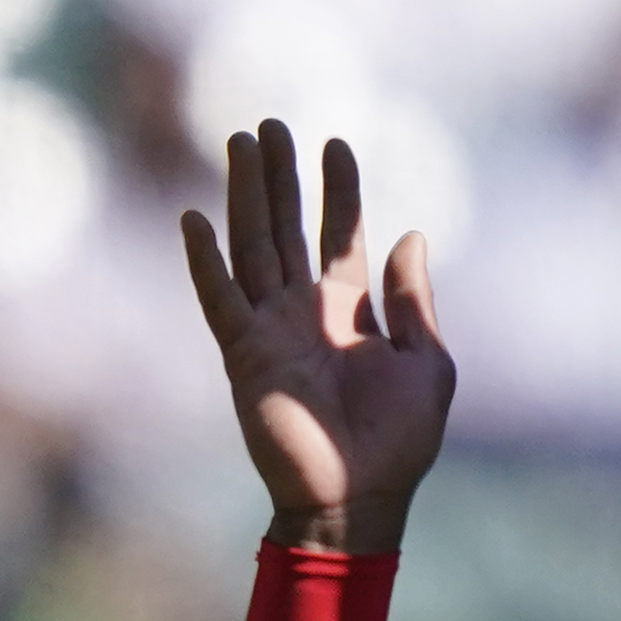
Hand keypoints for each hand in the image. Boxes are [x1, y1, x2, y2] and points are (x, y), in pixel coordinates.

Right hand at [180, 123, 452, 552]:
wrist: (360, 498)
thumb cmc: (400, 441)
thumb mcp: (427, 362)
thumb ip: (414, 300)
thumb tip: (412, 235)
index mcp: (349, 311)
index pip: (339, 236)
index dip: (339, 191)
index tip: (337, 143)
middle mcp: (303, 312)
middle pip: (287, 228)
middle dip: (281, 176)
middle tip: (272, 122)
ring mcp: (270, 331)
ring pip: (253, 247)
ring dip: (245, 195)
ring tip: (240, 142)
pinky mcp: (243, 356)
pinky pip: (219, 299)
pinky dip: (204, 260)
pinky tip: (194, 218)